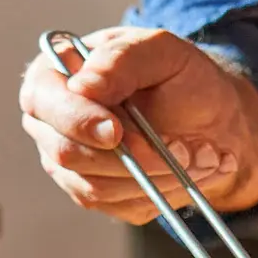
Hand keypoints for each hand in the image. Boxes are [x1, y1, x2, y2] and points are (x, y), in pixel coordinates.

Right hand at [19, 27, 257, 223]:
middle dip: (125, 155)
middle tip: (174, 147)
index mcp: (54, 76)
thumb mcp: (160, 51)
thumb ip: (119, 61)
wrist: (214, 122)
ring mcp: (71, 167)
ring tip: (185, 152)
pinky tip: (176, 171)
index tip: (116, 131)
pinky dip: (154, 192)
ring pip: (95, 187)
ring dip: (149, 175)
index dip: (78, 120)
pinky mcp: (98, 197)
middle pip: (65, 154)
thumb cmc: (182, 79)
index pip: (43, 102)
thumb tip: (82, 85)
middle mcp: (53, 125)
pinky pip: (118, 206)